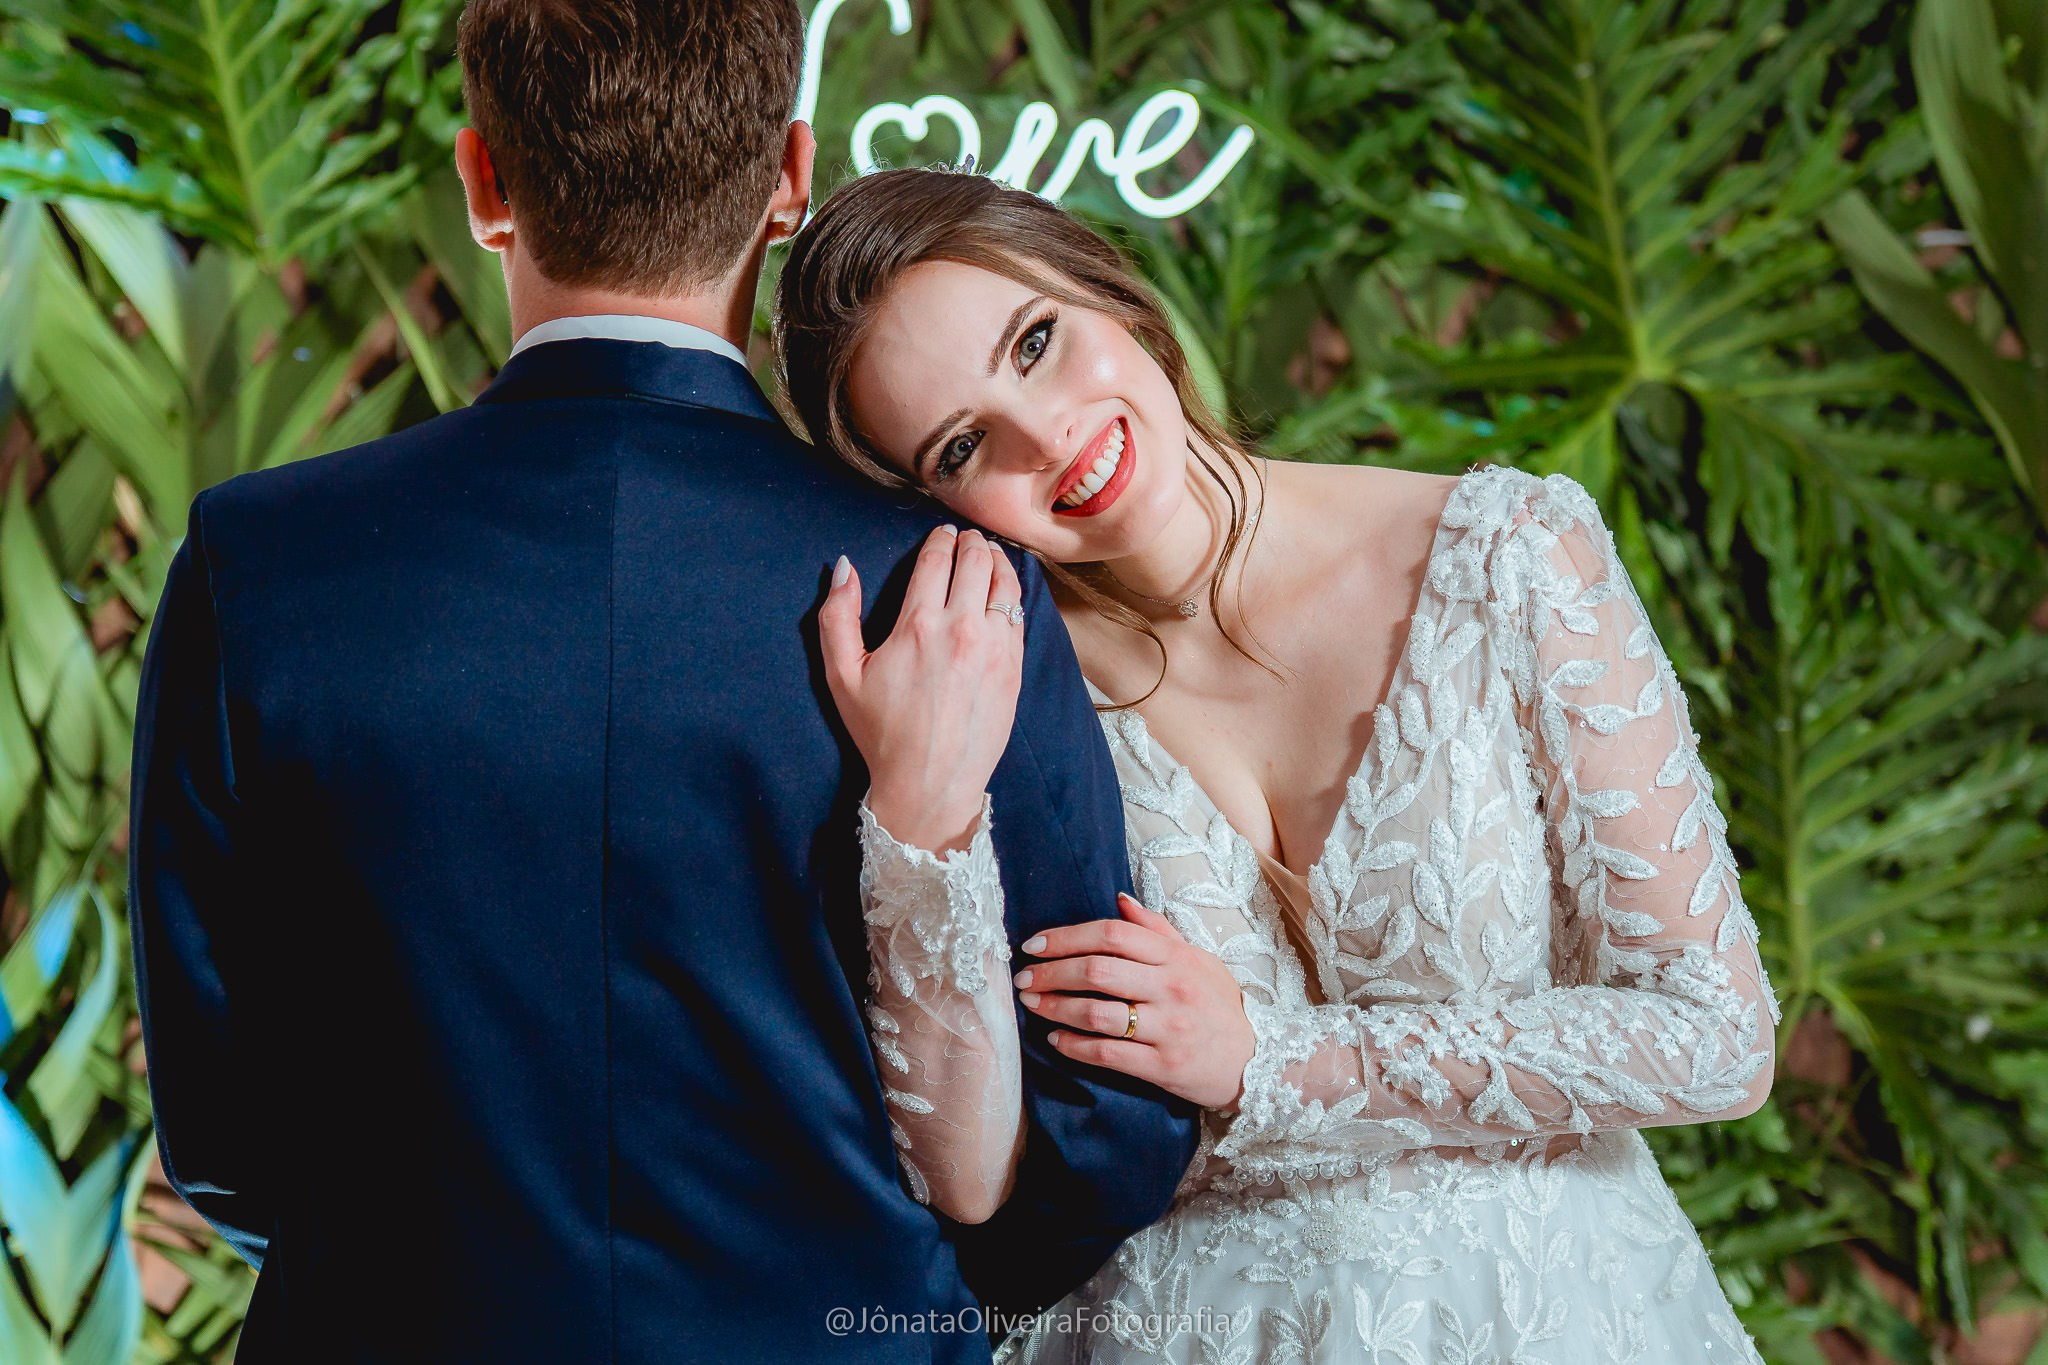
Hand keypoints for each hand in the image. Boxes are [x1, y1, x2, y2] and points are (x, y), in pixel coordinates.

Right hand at [819, 526, 1024, 852]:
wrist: (930, 783)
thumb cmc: (881, 733)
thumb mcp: (841, 676)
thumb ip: (836, 616)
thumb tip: (843, 567)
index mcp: (917, 625)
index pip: (936, 559)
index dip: (939, 538)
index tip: (941, 532)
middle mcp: (962, 629)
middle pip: (976, 561)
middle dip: (970, 542)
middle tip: (966, 538)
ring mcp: (994, 648)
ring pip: (1005, 582)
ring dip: (997, 560)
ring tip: (988, 554)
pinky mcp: (1014, 668)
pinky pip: (1019, 615)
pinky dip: (1012, 593)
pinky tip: (1005, 590)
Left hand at [1013, 893, 1255, 1111]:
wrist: (1256, 1061)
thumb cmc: (1219, 1007)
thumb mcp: (1198, 960)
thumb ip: (1158, 930)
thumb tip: (1119, 899)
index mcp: (1176, 958)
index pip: (1113, 934)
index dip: (1067, 936)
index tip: (1035, 944)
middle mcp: (1171, 988)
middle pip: (1097, 970)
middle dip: (1051, 972)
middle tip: (1024, 977)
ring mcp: (1168, 1028)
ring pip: (1096, 1013)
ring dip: (1055, 1008)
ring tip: (1032, 1005)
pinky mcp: (1163, 1066)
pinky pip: (1107, 1053)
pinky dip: (1074, 1046)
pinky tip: (1056, 1041)